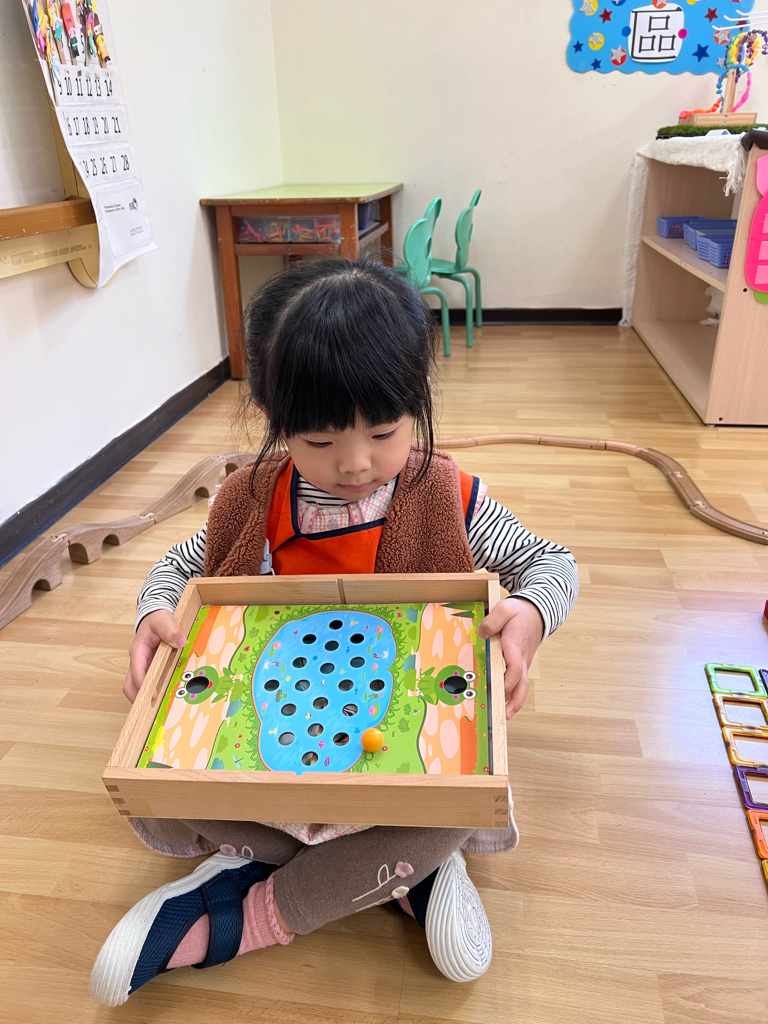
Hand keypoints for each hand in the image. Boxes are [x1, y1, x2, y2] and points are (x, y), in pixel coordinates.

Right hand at [123, 610, 186, 703]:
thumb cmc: (157, 619)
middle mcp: (137, 662)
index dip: (143, 684)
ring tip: (158, 709)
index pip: (135, 671)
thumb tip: (181, 642)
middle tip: (152, 710)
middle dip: (138, 698)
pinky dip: (152, 692)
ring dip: (144, 698)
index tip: (152, 695)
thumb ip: (171, 629)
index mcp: (138, 651)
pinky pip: (147, 684)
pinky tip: (164, 698)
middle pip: (130, 685)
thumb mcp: (164, 620)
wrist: (155, 617)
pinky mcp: (149, 669)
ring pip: (136, 687)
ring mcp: (142, 667)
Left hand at [477, 597, 543, 718]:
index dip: (509, 680)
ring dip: (515, 701)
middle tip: (506, 715)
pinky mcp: (522, 664)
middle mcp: (522, 658)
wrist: (537, 612)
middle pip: (522, 683)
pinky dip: (514, 693)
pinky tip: (504, 702)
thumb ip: (492, 620)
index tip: (499, 689)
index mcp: (515, 645)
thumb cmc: (520, 612)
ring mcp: (524, 662)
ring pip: (522, 685)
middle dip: (515, 700)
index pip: (515, 667)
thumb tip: (482, 634)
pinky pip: (519, 681)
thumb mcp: (504, 609)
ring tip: (505, 716)